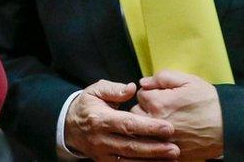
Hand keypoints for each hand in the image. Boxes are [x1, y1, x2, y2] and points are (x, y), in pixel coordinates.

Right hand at [65, 79, 179, 159]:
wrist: (69, 126)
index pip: (128, 124)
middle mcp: (101, 139)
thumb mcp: (96, 90)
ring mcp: (102, 154)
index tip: (168, 128)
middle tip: (174, 148)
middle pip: (130, 146)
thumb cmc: (88, 105)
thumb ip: (114, 89)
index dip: (148, 127)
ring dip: (150, 161)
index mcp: (101, 119)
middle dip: (154, 149)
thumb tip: (132, 88)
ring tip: (170, 158)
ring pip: (128, 161)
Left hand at [132, 71, 223, 159]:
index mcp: (159, 103)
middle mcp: (156, 123)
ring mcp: (161, 141)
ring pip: (141, 132)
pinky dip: (153, 143)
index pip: (140, 94)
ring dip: (146, 127)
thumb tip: (144, 82)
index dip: (150, 92)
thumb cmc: (210, 102)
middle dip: (145, 109)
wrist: (228, 126)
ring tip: (161, 123)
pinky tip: (163, 137)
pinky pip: (150, 148)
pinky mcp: (168, 153)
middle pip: (136, 114)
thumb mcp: (189, 80)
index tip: (160, 95)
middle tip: (161, 109)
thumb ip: (163, 77)